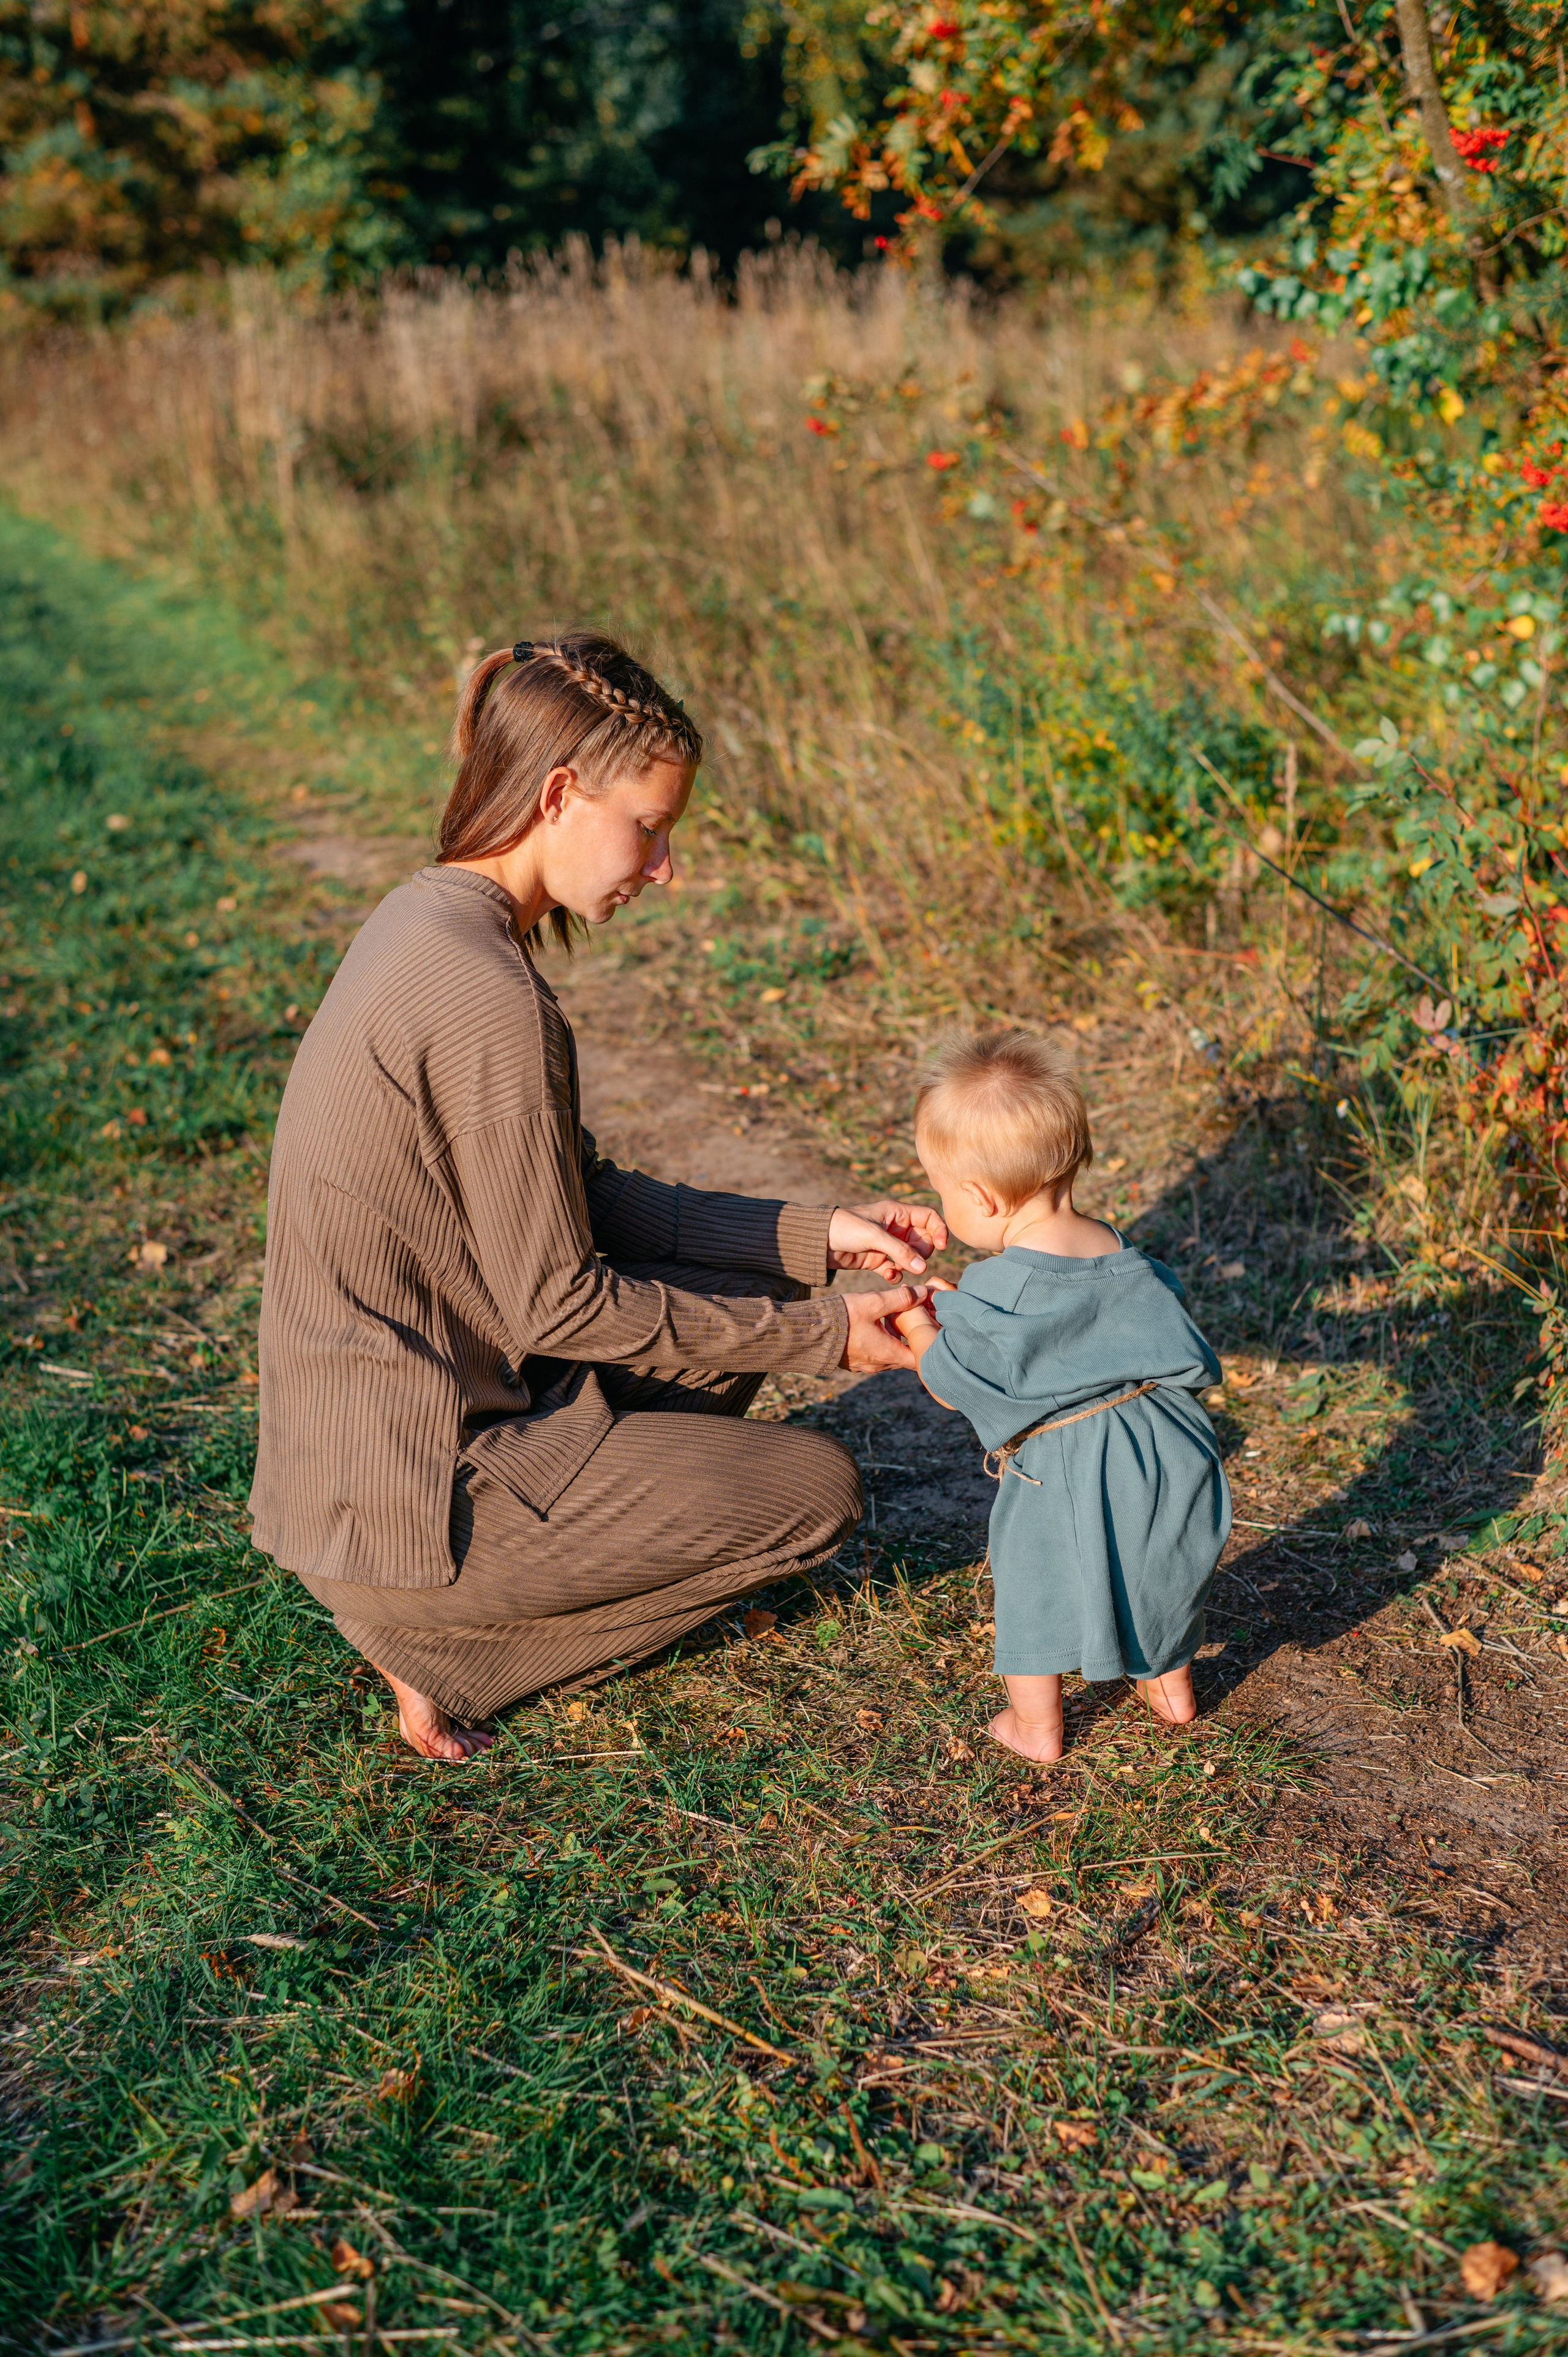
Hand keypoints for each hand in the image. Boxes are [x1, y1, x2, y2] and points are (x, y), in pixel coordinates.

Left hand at [827, 1199, 947, 1280]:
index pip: (928, 1217)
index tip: (941, 1247)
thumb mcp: (874, 1236)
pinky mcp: (877, 1260)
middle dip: (920, 1254)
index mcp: (897, 1213)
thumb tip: (923, 1268)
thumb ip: (900, 1251)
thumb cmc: (845, 1227)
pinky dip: (895, 1274)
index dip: (939, 1230)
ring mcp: (887, 1245)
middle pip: (923, 1241)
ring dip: (907, 1266)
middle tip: (911, 1261)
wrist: (818, 1242)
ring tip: (894, 1269)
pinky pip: (896, 1269)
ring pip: (911, 1258)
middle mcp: (895, 1228)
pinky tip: (887, 1275)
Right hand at [840, 1283, 931, 1373]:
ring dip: (895, 1340)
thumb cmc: (842, 1317)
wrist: (808, 1331)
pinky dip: (881, 1343)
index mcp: (888, 1353)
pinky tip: (876, 1325)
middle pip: (906, 1356)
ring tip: (894, 1318)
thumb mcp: (873, 1302)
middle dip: (912, 1339)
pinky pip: (875, 1355)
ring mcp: (865, 1366)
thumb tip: (923, 1292)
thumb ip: (901, 1298)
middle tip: (914, 1319)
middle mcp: (879, 1365)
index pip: (921, 1358)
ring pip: (890, 1355)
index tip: (930, 1328)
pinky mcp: (854, 1363)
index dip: (928, 1344)